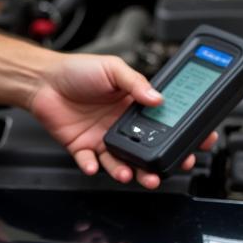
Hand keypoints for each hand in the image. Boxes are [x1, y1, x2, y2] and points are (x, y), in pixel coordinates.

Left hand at [29, 53, 216, 187]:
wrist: (43, 79)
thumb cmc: (76, 70)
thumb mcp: (112, 68)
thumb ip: (136, 83)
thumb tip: (158, 98)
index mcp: (133, 105)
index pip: (164, 122)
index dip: (182, 133)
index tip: (199, 140)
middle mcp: (121, 125)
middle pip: (147, 149)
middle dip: (161, 162)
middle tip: (172, 167)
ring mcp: (102, 138)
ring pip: (122, 162)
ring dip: (130, 171)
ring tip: (134, 174)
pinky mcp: (82, 148)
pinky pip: (90, 163)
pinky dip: (93, 167)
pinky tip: (94, 165)